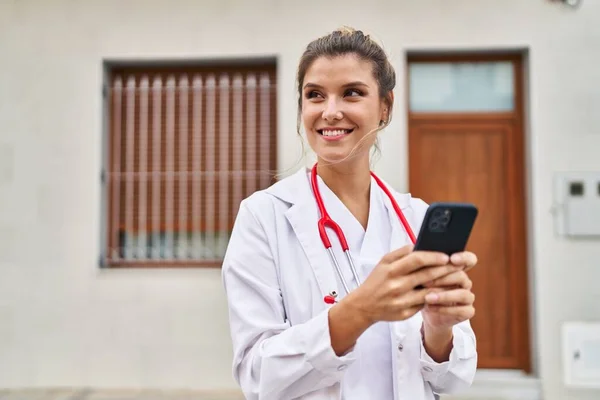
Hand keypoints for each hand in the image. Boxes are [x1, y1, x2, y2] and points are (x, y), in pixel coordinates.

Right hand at [342, 245, 462, 324]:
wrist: (363, 306)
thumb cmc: (376, 281)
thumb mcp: (383, 263)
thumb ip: (401, 253)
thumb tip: (419, 245)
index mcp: (391, 270)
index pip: (417, 259)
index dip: (433, 257)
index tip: (446, 256)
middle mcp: (397, 285)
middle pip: (427, 275)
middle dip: (445, 269)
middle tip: (458, 265)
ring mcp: (402, 301)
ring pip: (430, 291)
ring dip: (445, 284)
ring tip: (454, 278)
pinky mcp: (405, 313)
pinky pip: (425, 304)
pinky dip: (436, 297)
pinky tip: (444, 292)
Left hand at [421, 251, 477, 330]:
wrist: (425, 311)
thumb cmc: (422, 289)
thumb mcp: (421, 277)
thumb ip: (424, 267)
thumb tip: (417, 256)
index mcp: (457, 269)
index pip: (469, 259)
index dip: (464, 257)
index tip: (452, 259)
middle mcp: (465, 282)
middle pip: (461, 276)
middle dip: (442, 279)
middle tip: (424, 282)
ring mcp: (468, 297)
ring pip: (463, 294)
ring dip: (444, 296)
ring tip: (427, 298)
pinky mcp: (467, 312)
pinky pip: (462, 310)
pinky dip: (445, 309)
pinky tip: (430, 307)